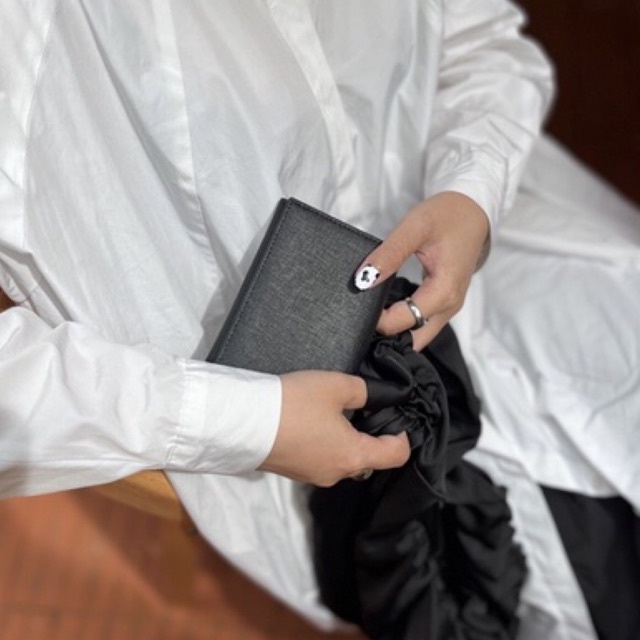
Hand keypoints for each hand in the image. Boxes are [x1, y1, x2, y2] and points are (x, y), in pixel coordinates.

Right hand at [259, 370, 409, 486]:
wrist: (242, 421)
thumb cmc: (293, 404)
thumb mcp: (336, 385)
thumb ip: (364, 392)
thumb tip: (375, 398)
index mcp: (354, 456)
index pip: (396, 456)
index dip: (403, 437)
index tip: (398, 419)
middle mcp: (336, 473)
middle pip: (367, 458)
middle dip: (370, 435)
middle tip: (363, 409)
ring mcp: (311, 476)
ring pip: (340, 459)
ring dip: (343, 439)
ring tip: (332, 411)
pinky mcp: (291, 471)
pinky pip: (318, 459)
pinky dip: (321, 443)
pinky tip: (309, 421)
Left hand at [355, 192, 488, 350]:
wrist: (473, 211)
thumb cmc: (448, 216)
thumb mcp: (415, 227)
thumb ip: (389, 254)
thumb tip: (364, 280)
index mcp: (444, 292)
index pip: (403, 323)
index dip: (376, 320)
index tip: (359, 306)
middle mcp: (449, 306)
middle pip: (412, 339)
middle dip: (386, 335)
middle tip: (362, 317)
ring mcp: (448, 308)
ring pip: (417, 335)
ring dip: (394, 330)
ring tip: (370, 314)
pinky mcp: (444, 303)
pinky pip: (421, 323)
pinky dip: (403, 321)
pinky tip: (384, 309)